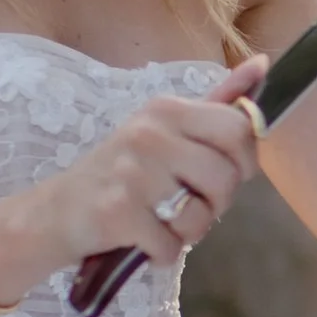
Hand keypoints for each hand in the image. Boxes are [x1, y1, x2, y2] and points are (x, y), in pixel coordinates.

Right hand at [0, 61, 268, 294]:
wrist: (54, 214)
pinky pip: (170, 245)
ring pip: (201, 215)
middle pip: (227, 175)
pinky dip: (162, 253)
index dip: (245, 161)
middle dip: (218, 202)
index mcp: (166, 109)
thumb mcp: (165, 131)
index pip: (238, 128)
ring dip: (189, 232)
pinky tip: (142, 240)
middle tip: (191, 205)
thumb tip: (263, 63)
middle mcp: (148, 133)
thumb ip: (216, 104)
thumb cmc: (121, 174)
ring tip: (164, 222)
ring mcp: (131, 172)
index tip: (228, 174)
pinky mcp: (116, 212)